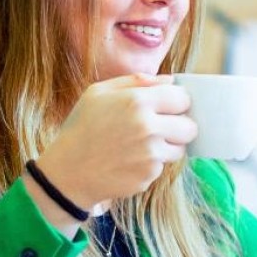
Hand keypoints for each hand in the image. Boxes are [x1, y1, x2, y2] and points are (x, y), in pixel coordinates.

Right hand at [31, 74, 196, 212]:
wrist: (67, 172)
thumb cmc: (81, 128)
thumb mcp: (97, 93)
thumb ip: (135, 81)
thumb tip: (169, 80)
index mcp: (137, 102)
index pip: (182, 98)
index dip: (176, 102)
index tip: (168, 107)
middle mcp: (148, 128)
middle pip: (189, 126)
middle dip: (179, 126)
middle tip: (160, 128)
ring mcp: (150, 155)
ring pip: (180, 149)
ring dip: (167, 146)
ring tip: (141, 145)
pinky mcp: (148, 176)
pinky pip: (161, 167)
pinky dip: (150, 164)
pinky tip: (129, 161)